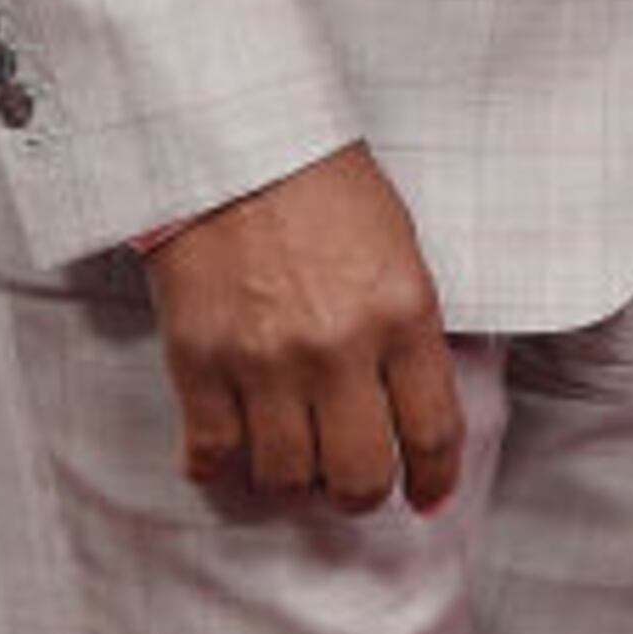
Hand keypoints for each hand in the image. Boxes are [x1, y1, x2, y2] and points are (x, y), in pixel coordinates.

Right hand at [143, 145, 464, 513]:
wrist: (230, 137)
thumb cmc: (319, 182)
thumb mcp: (397, 248)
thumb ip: (408, 330)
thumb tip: (412, 406)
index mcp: (401, 314)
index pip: (432, 433)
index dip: (433, 479)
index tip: (426, 496)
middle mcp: (337, 348)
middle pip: (360, 474)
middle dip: (362, 494)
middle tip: (353, 483)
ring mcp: (264, 360)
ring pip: (286, 476)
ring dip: (292, 480)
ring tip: (290, 458)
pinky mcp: (199, 359)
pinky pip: (212, 452)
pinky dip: (219, 465)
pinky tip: (228, 450)